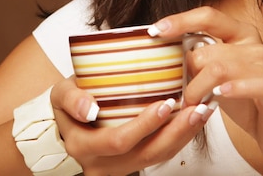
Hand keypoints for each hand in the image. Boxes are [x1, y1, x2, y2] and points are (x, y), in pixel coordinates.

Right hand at [50, 77, 214, 175]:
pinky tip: (193, 119)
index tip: (166, 103)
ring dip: (184, 135)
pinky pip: (160, 155)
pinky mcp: (132, 164)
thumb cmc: (65, 106)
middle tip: (196, 107)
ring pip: (157, 157)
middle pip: (146, 153)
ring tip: (203, 111)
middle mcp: (102, 164)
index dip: (145, 125)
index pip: (119, 140)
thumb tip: (89, 108)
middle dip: (175, 131)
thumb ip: (71, 98)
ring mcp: (119, 168)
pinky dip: (179, 137)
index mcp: (83, 145)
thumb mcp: (59, 94)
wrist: (62, 127)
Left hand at [150, 6, 262, 172]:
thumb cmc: (246, 102)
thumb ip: (200, 59)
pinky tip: (219, 96)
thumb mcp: (218, 76)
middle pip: (208, 49)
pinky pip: (252, 84)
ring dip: (198, 89)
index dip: (180, 20)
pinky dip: (232, 90)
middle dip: (187, 73)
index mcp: (241, 34)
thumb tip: (165, 50)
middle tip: (181, 94)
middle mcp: (256, 45)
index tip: (154, 31)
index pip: (208, 16)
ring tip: (193, 104)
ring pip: (221, 68)